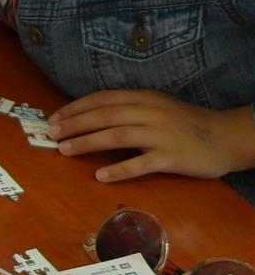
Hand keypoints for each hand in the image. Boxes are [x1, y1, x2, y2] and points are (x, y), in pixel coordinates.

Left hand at [48, 91, 254, 181]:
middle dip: (75, 123)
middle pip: (106, 115)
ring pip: (118, 136)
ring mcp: (161, 134)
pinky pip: (141, 164)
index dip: (76, 108)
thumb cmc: (184, 124)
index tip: (54, 118)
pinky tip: (100, 176)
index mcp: (144, 99)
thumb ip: (127, 111)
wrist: (225, 136)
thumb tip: (88, 119)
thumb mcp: (155, 108)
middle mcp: (151, 113)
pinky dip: (120, 170)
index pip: (103, 99)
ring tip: (64, 150)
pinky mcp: (171, 156)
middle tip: (50, 133)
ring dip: (88, 142)